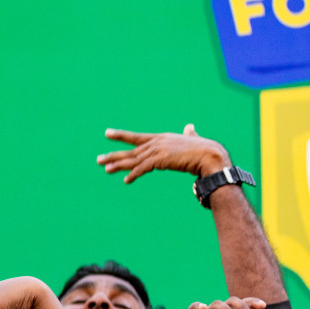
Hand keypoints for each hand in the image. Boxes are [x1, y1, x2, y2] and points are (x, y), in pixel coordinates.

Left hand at [96, 124, 229, 182]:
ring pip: (133, 160)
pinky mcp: (160, 160)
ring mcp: (158, 151)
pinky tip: (126, 180)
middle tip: (98, 160)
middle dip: (114, 155)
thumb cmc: (204, 149)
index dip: (121, 135)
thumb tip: (190, 127)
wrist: (211, 155)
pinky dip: (134, 174)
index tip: (107, 133)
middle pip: (131, 151)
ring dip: (119, 165)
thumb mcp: (192, 139)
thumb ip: (189, 134)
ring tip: (105, 169)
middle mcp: (156, 143)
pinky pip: (143, 169)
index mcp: (161, 138)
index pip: (137, 137)